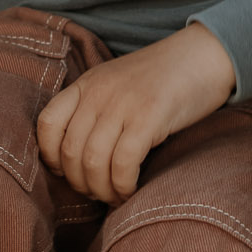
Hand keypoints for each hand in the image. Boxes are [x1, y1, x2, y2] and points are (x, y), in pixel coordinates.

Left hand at [36, 23, 236, 200]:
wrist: (205, 54)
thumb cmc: (164, 77)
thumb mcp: (118, 82)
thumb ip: (96, 107)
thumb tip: (78, 157)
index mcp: (87, 83)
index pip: (47, 123)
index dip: (49, 156)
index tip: (66, 172)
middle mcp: (99, 92)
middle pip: (71, 151)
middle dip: (80, 182)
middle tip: (97, 192)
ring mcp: (124, 104)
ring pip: (93, 162)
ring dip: (101, 189)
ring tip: (114, 196)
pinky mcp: (150, 117)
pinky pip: (123, 163)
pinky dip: (123, 185)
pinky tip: (130, 191)